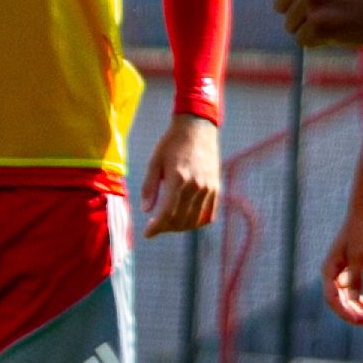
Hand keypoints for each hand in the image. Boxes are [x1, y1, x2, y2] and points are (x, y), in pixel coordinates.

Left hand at [141, 113, 220, 237]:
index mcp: (178, 179)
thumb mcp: (155, 161)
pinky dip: (197, 222)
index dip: (156, 228)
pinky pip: (209, 214)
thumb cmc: (172, 143)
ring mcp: (208, 188)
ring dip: (180, 227)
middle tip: (156, 227)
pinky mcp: (216, 188)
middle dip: (166, 228)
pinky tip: (187, 219)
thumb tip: (146, 210)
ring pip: (195, 220)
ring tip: (170, 223)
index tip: (148, 233)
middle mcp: (196, 186)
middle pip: (181, 220)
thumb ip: (149, 187)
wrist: (198, 128)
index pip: (167, 214)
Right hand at [320, 192, 362, 326]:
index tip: (359, 319)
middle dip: (353, 313)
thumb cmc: (361, 232)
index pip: (332, 298)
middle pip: (338, 301)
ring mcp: (341, 273)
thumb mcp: (359, 255)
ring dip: (357, 309)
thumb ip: (355, 277)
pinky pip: (352, 291)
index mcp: (329, 270)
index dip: (345, 311)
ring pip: (346, 298)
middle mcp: (332, 274)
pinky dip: (361, 300)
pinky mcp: (351, 271)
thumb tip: (353, 299)